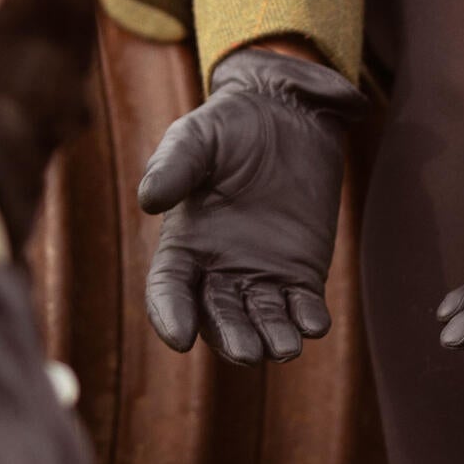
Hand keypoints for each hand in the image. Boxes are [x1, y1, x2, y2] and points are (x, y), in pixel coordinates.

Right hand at [138, 46, 367, 364]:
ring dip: (272, 338)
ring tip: (284, 347)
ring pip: (262, 321)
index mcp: (185, 244)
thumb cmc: (231, 124)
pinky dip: (308, 319)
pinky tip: (315, 323)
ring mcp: (263, 274)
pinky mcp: (303, 271)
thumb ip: (174, 165)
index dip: (170, 315)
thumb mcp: (197, 136)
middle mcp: (219, 268)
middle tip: (246, 350)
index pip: (170, 289)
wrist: (287, 112)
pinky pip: (303, 306)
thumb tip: (148, 200)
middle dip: (230, 336)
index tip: (179, 337)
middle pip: (218, 317)